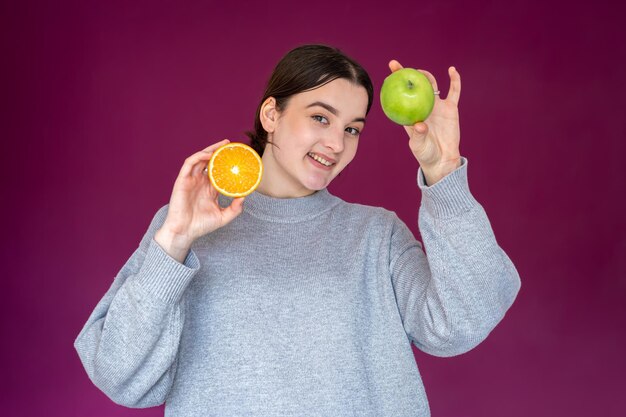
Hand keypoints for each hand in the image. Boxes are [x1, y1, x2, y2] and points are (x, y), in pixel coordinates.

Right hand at [154, 139, 244, 261]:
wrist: (185, 232)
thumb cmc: (201, 225)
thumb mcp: (223, 217)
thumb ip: (235, 208)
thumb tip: (245, 196)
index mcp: (209, 189)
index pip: (218, 171)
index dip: (226, 163)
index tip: (237, 157)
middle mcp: (200, 182)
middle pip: (209, 161)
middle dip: (218, 151)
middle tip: (229, 144)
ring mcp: (191, 180)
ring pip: (200, 159)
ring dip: (209, 150)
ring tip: (221, 145)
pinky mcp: (182, 180)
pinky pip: (189, 164)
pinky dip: (198, 157)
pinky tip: (208, 155)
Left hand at [388, 60, 461, 184]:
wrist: (442, 160)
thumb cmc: (426, 154)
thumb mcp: (419, 146)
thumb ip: (419, 135)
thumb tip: (420, 124)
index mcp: (410, 114)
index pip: (400, 95)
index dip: (395, 81)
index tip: (390, 69)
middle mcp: (422, 107)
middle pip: (414, 86)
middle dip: (407, 75)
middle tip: (399, 67)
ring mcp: (437, 106)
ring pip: (431, 86)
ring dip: (426, 77)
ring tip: (421, 74)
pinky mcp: (451, 108)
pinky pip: (454, 91)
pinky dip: (454, 80)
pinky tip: (452, 70)